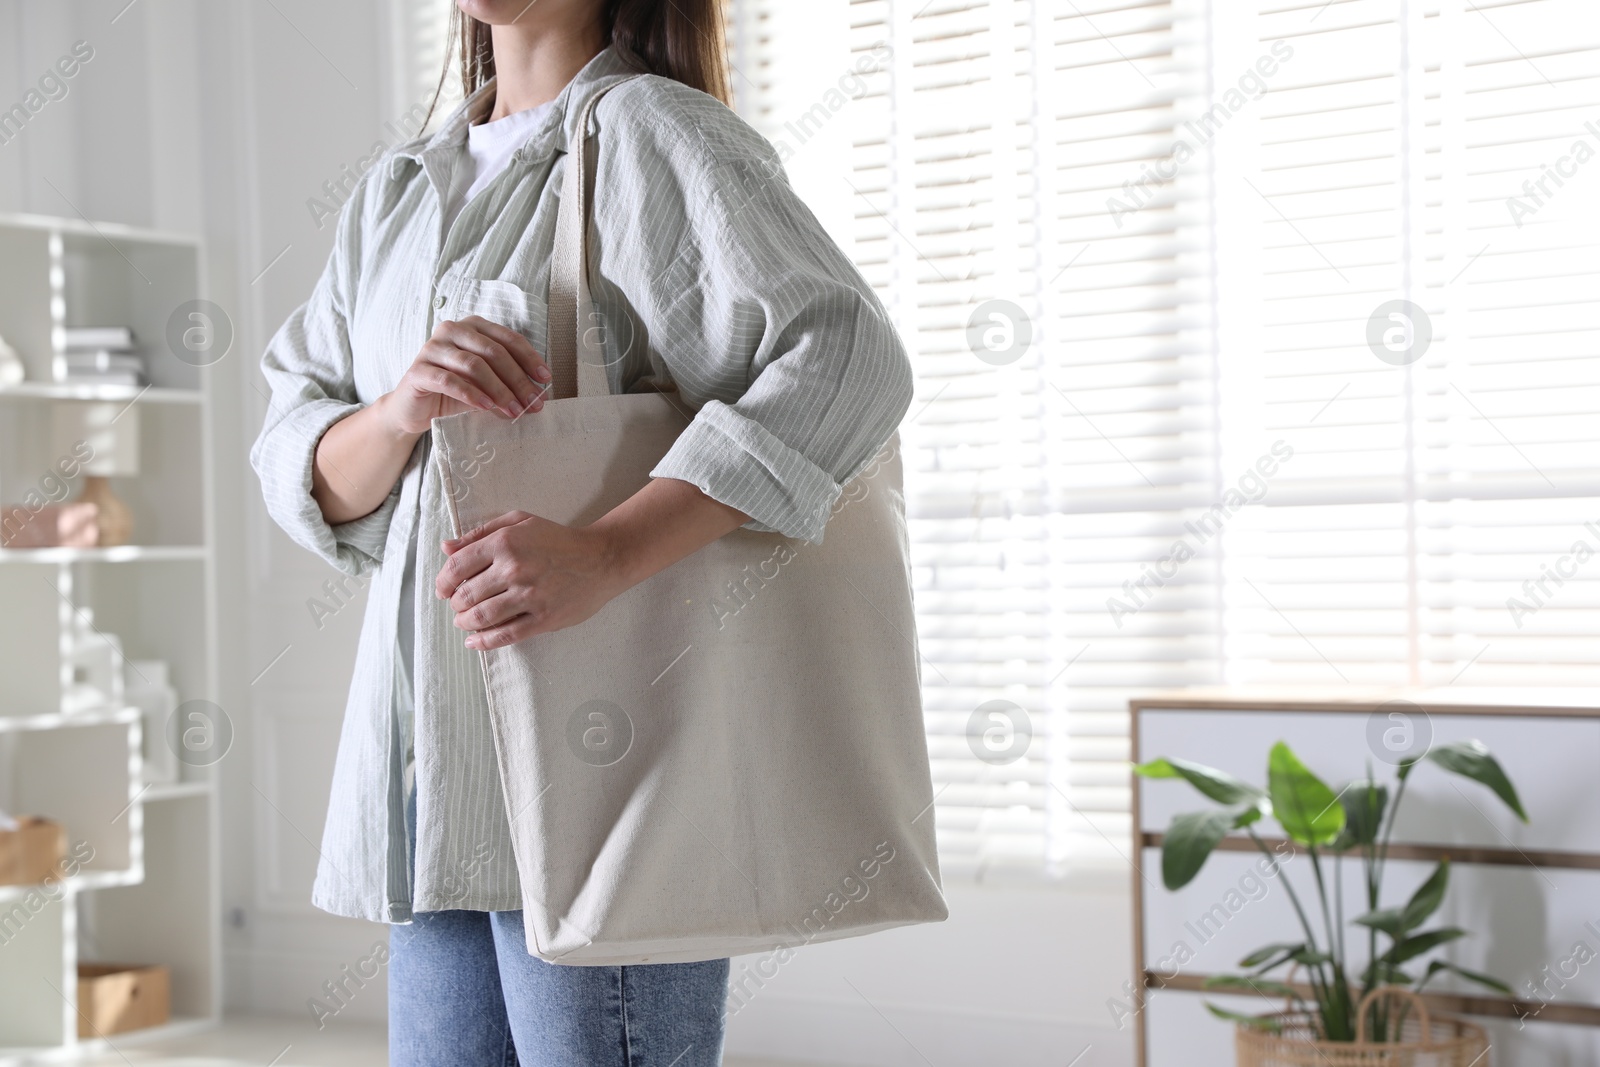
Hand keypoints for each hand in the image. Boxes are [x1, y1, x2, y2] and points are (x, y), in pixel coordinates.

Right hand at [378, 316, 551, 436]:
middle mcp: (452, 330)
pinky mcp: (419, 370)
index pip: (508, 339)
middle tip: (533, 402)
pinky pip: (449, 380)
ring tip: (514, 409)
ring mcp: (432, 348)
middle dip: (518, 379)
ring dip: (499, 389)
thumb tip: (537, 397)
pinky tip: (487, 407)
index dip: (529, 359)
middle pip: (493, 351)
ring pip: (474, 365)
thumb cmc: (454, 393)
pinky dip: (471, 394)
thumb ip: (508, 385)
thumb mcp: (486, 387)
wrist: (414, 410)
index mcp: (473, 327)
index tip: (546, 380)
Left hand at [435, 510, 628, 648]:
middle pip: (466, 595)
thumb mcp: (519, 521)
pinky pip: (506, 635)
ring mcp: (529, 595)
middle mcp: (514, 568)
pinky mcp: (544, 618)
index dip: (443, 582)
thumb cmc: (558, 539)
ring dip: (466, 623)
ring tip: (465, 622)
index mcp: (505, 542)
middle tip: (458, 607)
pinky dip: (484, 642)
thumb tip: (446, 548)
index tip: (443, 590)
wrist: (602, 559)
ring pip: (482, 617)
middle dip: (455, 604)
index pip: (457, 566)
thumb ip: (480, 533)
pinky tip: (474, 642)